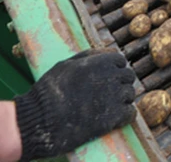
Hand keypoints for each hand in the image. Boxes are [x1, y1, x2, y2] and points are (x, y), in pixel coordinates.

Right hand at [14, 49, 136, 161]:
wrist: (40, 120)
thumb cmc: (48, 91)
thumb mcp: (65, 65)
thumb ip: (89, 56)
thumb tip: (107, 50)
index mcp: (101, 62)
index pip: (120, 60)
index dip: (114, 68)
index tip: (106, 78)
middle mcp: (112, 77)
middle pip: (128, 76)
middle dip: (120, 83)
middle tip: (107, 93)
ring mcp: (114, 97)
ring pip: (130, 94)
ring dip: (122, 99)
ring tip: (107, 106)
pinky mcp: (114, 118)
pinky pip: (130, 113)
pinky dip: (125, 115)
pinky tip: (113, 117)